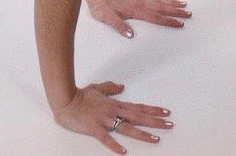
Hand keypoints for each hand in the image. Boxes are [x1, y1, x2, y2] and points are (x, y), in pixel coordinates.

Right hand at [54, 81, 172, 153]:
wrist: (65, 100)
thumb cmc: (80, 96)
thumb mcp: (97, 88)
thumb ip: (110, 87)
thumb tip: (121, 86)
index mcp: (115, 104)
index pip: (138, 107)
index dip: (153, 110)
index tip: (166, 112)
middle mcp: (113, 112)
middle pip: (138, 117)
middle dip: (155, 121)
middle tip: (170, 124)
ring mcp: (105, 120)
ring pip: (127, 128)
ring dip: (143, 134)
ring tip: (156, 139)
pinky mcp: (95, 128)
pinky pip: (106, 139)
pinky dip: (115, 145)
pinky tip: (124, 152)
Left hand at [86, 0, 190, 37]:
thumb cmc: (102, 7)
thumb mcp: (108, 19)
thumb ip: (119, 27)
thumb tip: (131, 35)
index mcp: (136, 10)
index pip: (156, 17)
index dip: (168, 21)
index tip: (180, 24)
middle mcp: (140, 3)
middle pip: (162, 8)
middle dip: (176, 11)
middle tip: (189, 14)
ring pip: (159, 0)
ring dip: (171, 2)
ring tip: (183, 3)